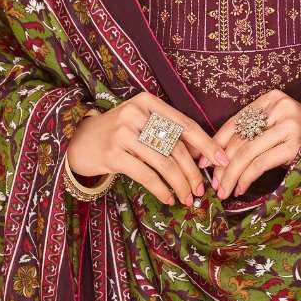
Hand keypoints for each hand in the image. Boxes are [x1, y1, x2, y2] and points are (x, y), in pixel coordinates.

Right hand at [66, 92, 230, 207]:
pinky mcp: (112, 154)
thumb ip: (167, 133)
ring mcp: (122, 133)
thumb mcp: (141, 124)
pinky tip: (168, 198)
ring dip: (180, 184)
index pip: (185, 125)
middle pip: (176, 146)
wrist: (78, 141)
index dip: (207, 145)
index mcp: (148, 102)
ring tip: (188, 198)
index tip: (223, 161)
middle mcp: (136, 113)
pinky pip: (146, 175)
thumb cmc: (118, 134)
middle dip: (193, 172)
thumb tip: (202, 158)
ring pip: (164, 162)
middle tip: (201, 190)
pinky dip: (161, 189)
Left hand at [204, 90, 300, 199]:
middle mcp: (280, 107)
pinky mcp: (294, 144)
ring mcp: (289, 125)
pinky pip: (260, 163)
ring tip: (223, 190)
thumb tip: (216, 155)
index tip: (203, 162)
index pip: (235, 122)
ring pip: (247, 152)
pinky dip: (246, 178)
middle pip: (240, 138)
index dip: (216, 144)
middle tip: (213, 183)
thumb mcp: (276, 130)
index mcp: (272, 98)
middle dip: (222, 165)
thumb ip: (253, 134)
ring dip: (231, 175)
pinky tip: (240, 189)